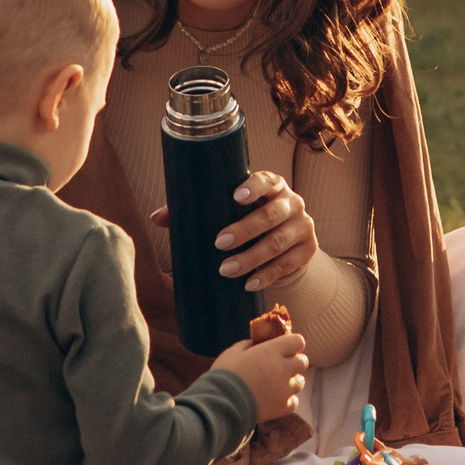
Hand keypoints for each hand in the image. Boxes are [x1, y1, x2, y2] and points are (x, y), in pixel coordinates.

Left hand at [148, 170, 317, 292]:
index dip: (254, 187)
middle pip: (271, 215)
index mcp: (272, 185)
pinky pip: (288, 264)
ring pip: (279, 242)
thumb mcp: (229, 210)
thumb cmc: (247, 218)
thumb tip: (156, 218)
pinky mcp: (308, 250)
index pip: (266, 180)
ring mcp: (303, 226)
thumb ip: (197, 211)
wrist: (287, 239)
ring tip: (227, 270)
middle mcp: (292, 202)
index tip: (236, 197)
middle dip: (245, 230)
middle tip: (219, 243)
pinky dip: (267, 275)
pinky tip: (250, 283)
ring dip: (252, 257)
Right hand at [213, 330, 308, 424]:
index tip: (284, 348)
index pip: (298, 342)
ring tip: (276, 384)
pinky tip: (274, 398)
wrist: (221, 404)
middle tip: (281, 366)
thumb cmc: (224, 375)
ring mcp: (284, 389)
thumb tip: (256, 344)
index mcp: (271, 351)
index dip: (292, 344)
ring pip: (300, 382)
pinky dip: (286, 399)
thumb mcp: (233, 352)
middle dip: (294, 362)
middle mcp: (282, 368)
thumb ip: (248, 345)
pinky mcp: (282, 407)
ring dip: (291, 381)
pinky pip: (294, 401)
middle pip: (303, 361)